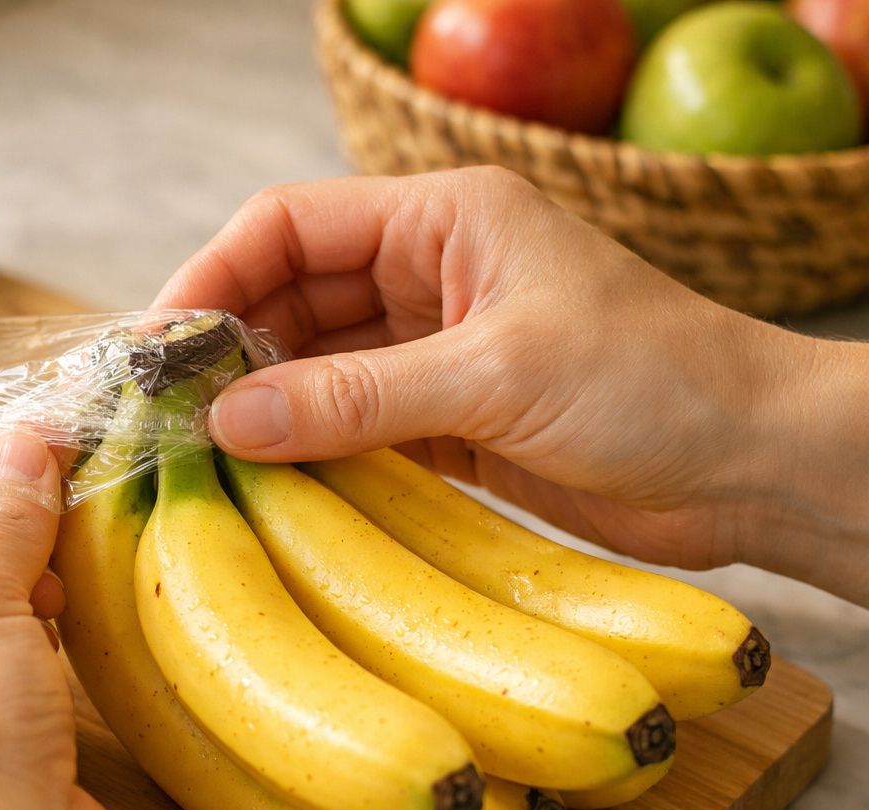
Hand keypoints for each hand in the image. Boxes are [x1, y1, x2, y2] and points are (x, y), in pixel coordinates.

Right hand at [155, 169, 868, 601]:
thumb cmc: (657, 384)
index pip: (288, 227)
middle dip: (224, 353)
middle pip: (288, 299)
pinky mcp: (445, 423)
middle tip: (161, 420)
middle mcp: (427, 276)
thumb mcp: (495, 376)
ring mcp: (432, 352)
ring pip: (310, 370)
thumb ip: (354, 395)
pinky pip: (347, 430)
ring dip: (259, 412)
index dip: (211, 277)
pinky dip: (305, 456)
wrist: (756, 466)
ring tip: (199, 462)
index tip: (154, 349)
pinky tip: (264, 489)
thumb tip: (225, 420)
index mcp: (442, 219)